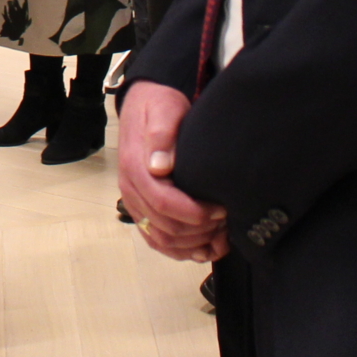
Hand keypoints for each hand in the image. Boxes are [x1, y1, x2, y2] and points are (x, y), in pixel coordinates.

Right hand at [117, 83, 229, 261]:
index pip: (162, 202)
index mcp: (135, 168)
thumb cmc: (159, 106)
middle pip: (164, 227)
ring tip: (220, 236)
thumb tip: (159, 166)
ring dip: (192, 245)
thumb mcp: (164, 110)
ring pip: (161, 240)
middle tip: (226, 221)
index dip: (194, 213)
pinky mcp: (142, 209)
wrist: (145, 105)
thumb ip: (161, 136)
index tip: (220, 209)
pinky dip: (181, 250)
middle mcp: (131, 189)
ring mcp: (134, 202)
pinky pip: (157, 240)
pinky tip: (204, 249)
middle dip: (198, 230)